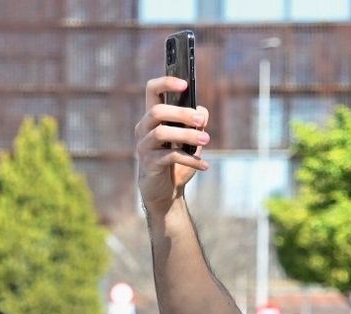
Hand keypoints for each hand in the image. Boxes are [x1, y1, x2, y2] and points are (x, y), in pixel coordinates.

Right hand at [133, 75, 210, 218]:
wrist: (166, 191)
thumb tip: (201, 112)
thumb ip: (196, 122)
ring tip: (206, 140)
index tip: (185, 84)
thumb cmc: (177, 160)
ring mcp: (144, 146)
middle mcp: (144, 128)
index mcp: (153, 116)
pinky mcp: (149, 164)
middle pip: (157, 111)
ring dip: (187, 135)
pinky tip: (205, 166)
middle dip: (181, 113)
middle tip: (202, 121)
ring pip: (161, 132)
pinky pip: (170, 156)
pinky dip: (190, 160)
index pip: (152, 90)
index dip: (166, 83)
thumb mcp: (190, 138)